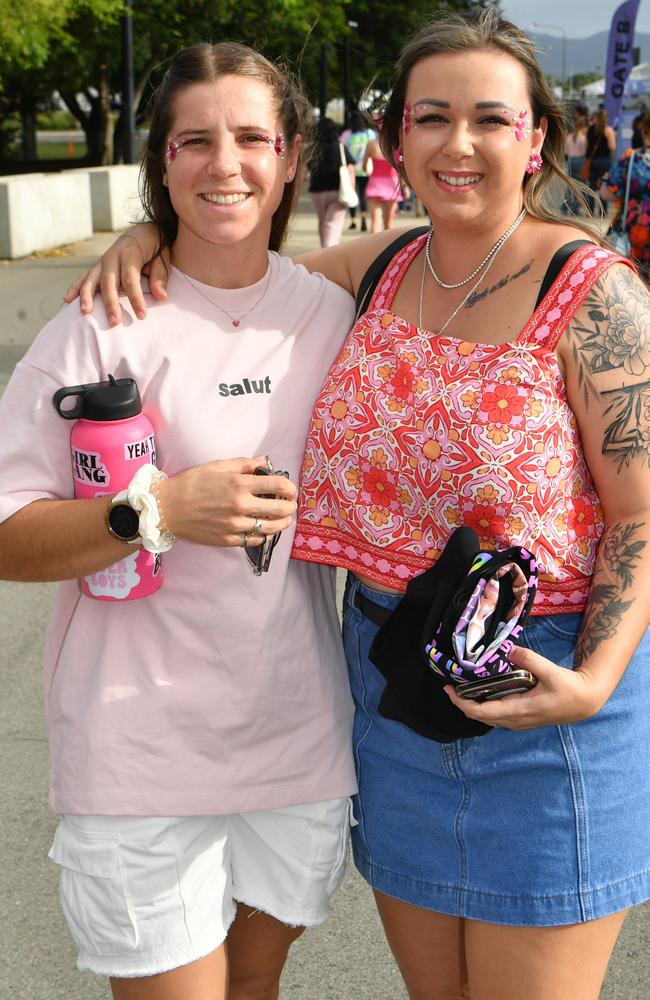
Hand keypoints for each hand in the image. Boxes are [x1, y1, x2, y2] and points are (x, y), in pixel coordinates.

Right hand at [63, 224, 167, 325]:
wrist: (143, 231)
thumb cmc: (155, 247)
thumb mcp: (164, 256)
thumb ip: (160, 276)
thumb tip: (161, 296)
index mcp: (130, 252)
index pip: (130, 278)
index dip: (135, 298)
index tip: (141, 316)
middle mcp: (112, 256)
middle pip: (109, 282)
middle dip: (110, 303)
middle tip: (114, 322)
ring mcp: (102, 262)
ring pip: (92, 280)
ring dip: (87, 296)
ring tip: (85, 313)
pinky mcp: (97, 267)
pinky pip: (84, 278)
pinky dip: (75, 288)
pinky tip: (67, 300)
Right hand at [157, 456, 297, 547]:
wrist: (167, 508)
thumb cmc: (191, 484)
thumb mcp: (217, 467)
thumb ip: (244, 464)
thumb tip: (265, 461)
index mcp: (239, 484)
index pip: (278, 485)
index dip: (291, 488)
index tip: (291, 490)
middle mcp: (240, 505)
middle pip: (280, 509)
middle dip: (291, 507)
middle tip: (291, 505)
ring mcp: (235, 525)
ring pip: (271, 528)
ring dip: (283, 523)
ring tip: (284, 520)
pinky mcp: (228, 540)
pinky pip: (255, 540)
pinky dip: (264, 535)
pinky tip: (264, 529)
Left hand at [443, 644, 607, 730]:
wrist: (584, 702)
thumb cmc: (569, 688)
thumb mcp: (551, 671)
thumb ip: (529, 660)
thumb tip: (509, 649)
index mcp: (519, 710)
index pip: (481, 712)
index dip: (461, 702)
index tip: (448, 689)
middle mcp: (515, 720)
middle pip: (479, 716)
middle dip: (462, 702)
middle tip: (449, 685)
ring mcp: (518, 722)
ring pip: (487, 717)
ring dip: (472, 705)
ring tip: (461, 687)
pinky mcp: (521, 718)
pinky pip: (496, 716)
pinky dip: (483, 705)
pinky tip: (482, 691)